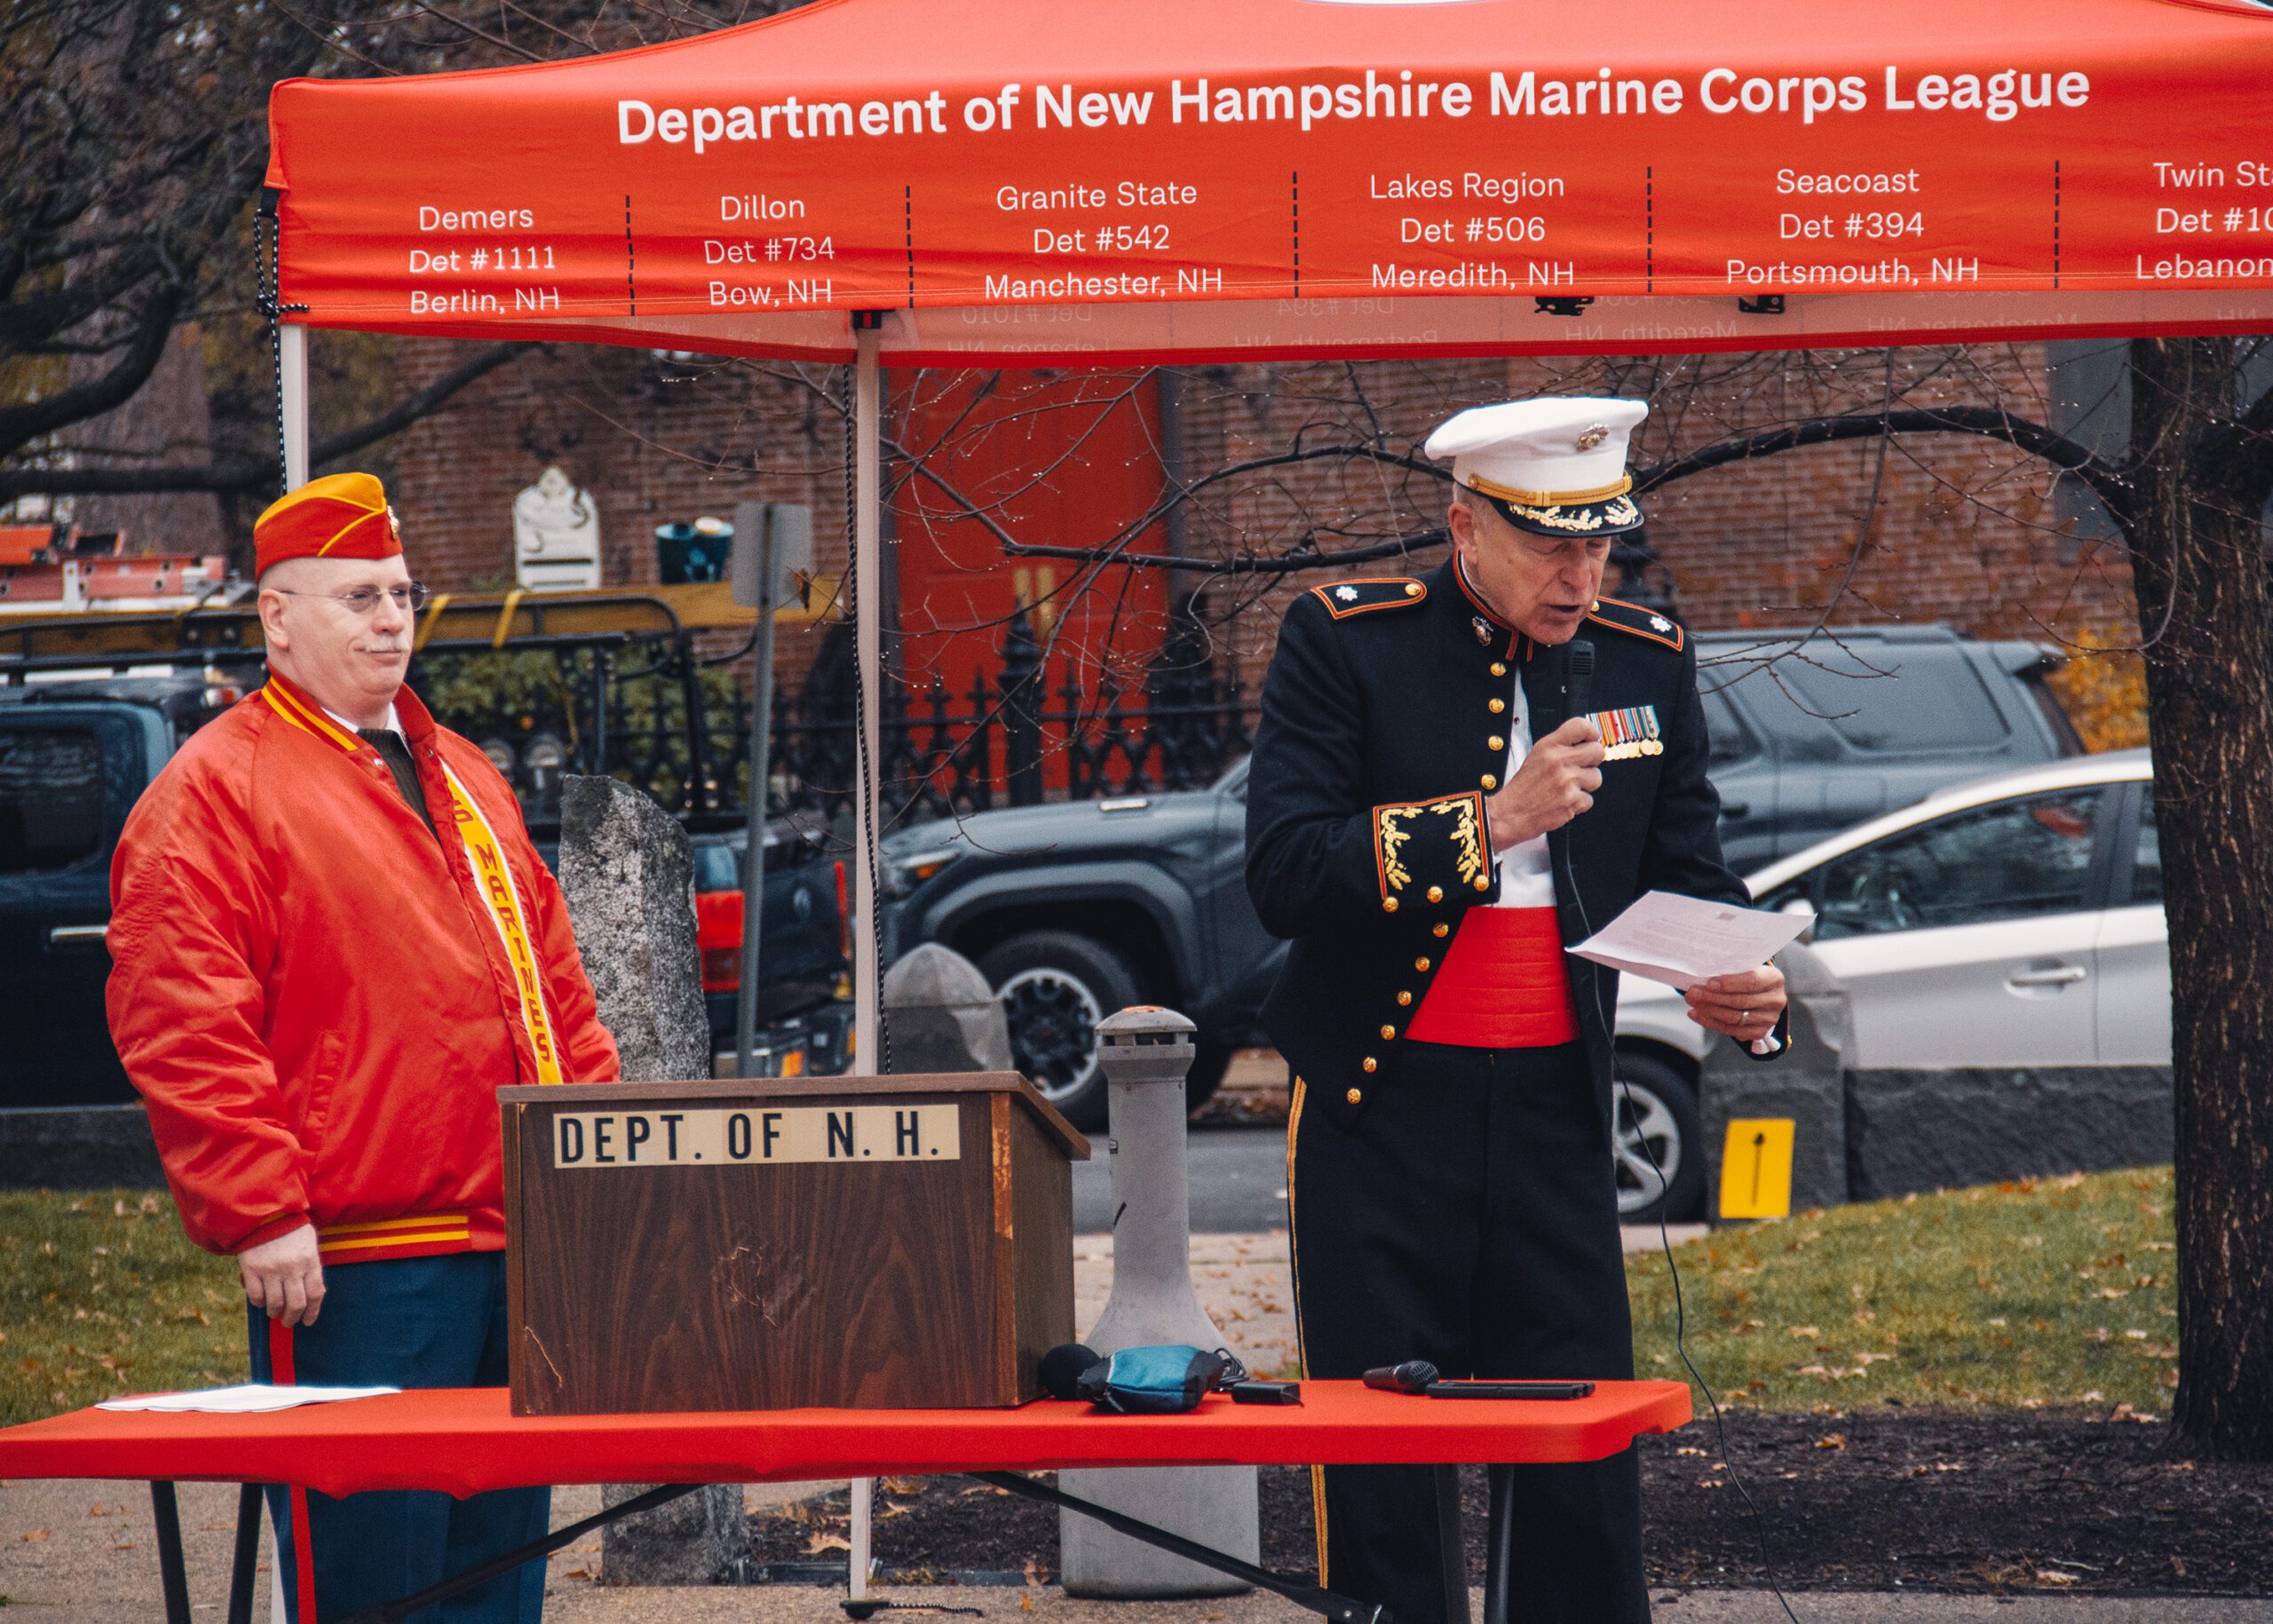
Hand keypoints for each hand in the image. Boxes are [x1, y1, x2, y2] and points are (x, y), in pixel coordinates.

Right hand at [239, 1225, 324, 1326]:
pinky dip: (259, 1303)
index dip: (313, 1312)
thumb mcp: (309, 1244)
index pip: (315, 1294)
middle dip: (293, 1318)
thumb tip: (315, 1294)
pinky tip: (261, 1301)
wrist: (264, 1212)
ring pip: (275, 1303)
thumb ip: (312, 1267)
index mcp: (310, 1260)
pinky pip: (256, 1296)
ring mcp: (271, 1269)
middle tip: (289, 1322)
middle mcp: (292, 1267)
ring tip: (274, 1313)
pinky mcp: (252, 1269)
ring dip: (275, 1313)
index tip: (308, 1321)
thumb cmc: (290, 1228)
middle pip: (296, 1304)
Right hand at [1485, 717, 1604, 847]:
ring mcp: (1566, 781)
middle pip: (1597, 751)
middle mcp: (1558, 761)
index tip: (1591, 739)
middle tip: (1583, 767)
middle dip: (1593, 760)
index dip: (1591, 732)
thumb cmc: (1523, 788)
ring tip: (1569, 788)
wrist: (1511, 814)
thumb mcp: (1536, 756)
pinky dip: (1579, 803)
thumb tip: (1586, 744)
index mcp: (1548, 746)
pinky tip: (1565, 801)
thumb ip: (1559, 748)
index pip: (1581, 726)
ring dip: (1587, 784)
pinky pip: (1589, 799)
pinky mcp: (1572, 801)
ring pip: (1596, 777)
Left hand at [1684, 963, 1787, 1044]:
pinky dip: (1710, 1022)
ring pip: (1734, 1017)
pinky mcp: (1759, 1032)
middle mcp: (1776, 1000)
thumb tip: (1702, 975)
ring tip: (1692, 1002)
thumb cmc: (1745, 975)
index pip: (1752, 981)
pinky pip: (1731, 1030)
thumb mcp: (1743, 967)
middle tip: (1692, 992)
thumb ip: (1729, 970)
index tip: (1709, 983)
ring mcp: (1769, 1019)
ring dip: (1709, 1010)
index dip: (1730, 983)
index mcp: (1774, 979)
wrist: (1758, 993)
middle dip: (1713, 997)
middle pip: (1741, 1001)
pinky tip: (1696, 1013)